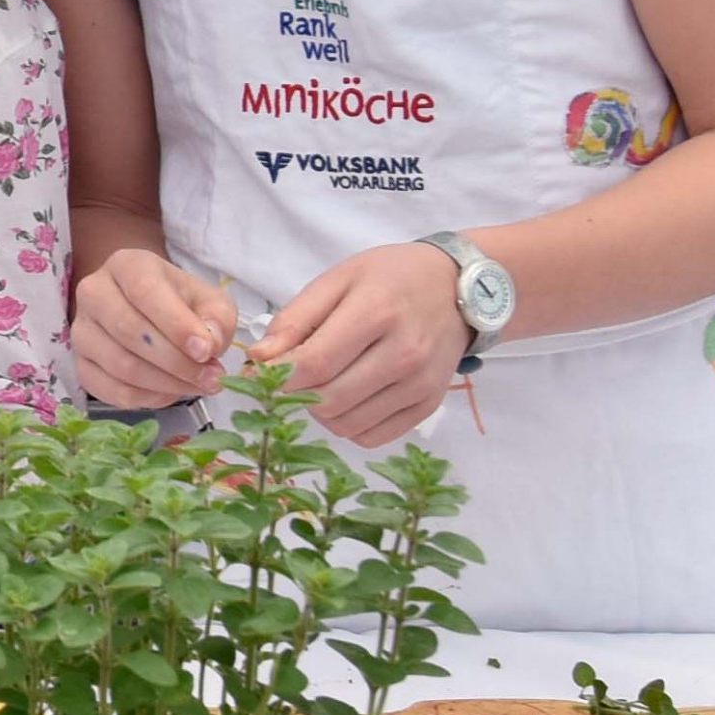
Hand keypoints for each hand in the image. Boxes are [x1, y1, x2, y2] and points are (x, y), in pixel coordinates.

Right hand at [70, 250, 243, 407]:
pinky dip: (146, 398)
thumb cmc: (180, 303)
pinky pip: (110, 390)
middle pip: (129, 331)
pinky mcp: (79, 363)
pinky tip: (170, 392)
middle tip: (211, 378)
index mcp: (126, 265)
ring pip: (120, 365)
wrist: (147, 311)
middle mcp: (93, 292)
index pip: (144, 292)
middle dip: (176, 361)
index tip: (206, 351)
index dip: (176, 325)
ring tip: (196, 386)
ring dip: (165, 383)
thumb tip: (209, 345)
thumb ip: (217, 319)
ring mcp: (81, 330)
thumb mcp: (209, 300)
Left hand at [255, 241, 468, 446]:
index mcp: (377, 314)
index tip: (260, 370)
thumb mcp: (338, 279)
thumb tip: (258, 358)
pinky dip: (348, 425)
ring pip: (346, 424)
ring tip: (320, 383)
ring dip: (319, 411)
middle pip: (328, 399)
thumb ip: (295, 318)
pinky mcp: (429, 406)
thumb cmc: (390, 277)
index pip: (315, 363)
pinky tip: (346, 398)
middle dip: (295, 393)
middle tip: (291, 375)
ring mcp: (420, 385)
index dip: (278, 374)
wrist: (456, 288)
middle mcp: (404, 355)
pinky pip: (373, 437)